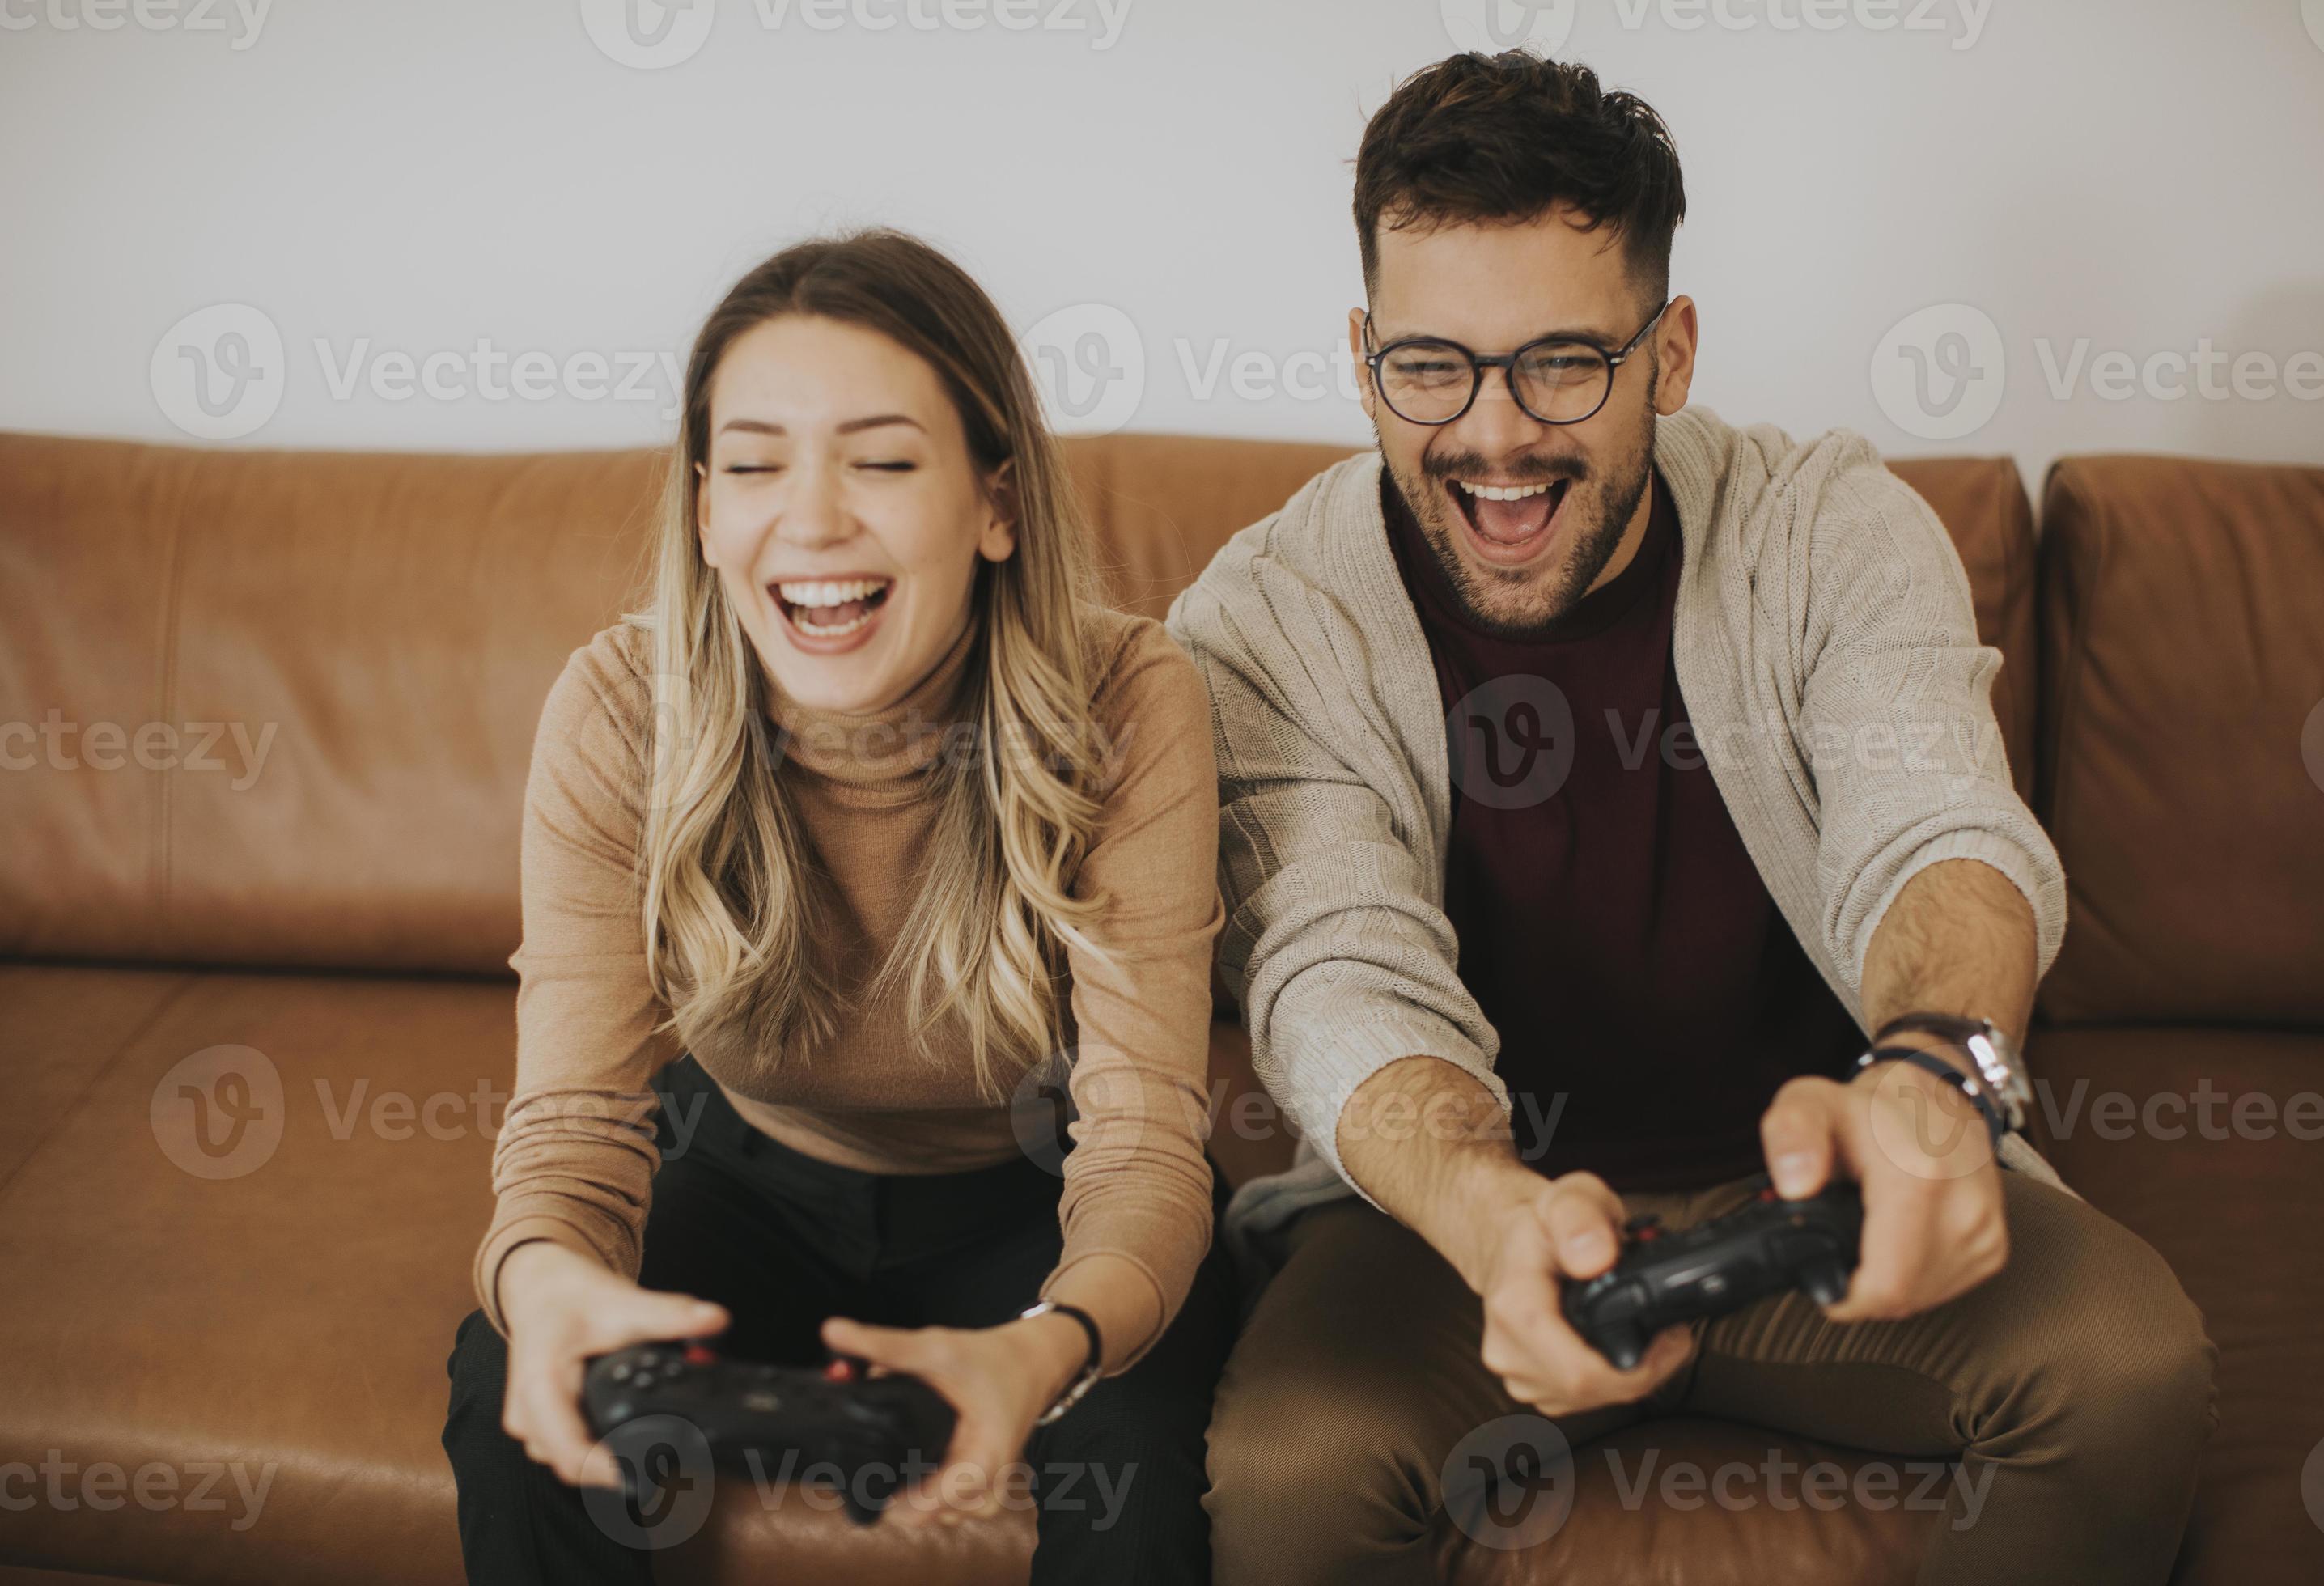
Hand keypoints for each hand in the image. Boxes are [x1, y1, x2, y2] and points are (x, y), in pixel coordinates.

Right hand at [495, 1241, 730, 1488]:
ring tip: (653, 1454)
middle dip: (616, 1471)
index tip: (645, 1479)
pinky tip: (626, 1444)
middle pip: (571, 1466)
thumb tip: (715, 1320)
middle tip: (666, 1468)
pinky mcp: (539, 1427)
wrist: (541, 1289)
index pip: (569, 1451)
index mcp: (540, 1386)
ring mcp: (529, 1424)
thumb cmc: (571, 1297)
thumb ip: (671, 1316)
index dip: (607, 1473)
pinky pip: (567, 1452)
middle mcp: (527, 1414)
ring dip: (605, 1463)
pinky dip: (596, 1451)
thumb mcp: (624, 1303)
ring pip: (568, 1463)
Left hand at [819, 1310, 1087, 1526]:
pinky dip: (934, 1494)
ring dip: (918, 1499)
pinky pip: (955, 1505)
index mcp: (984, 1459)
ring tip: (897, 1471)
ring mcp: (989, 1485)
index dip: (893, 1500)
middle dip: (901, 1497)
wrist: (1032, 1359)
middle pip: (935, 1516)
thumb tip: (832, 1331)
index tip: (868, 1481)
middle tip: (877, 1469)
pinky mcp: (985, 1481)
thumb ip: (883, 1344)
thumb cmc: (990, 1358)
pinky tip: (919, 1472)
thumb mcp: (936, 1347)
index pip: (930, 1507)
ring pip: (945, 1515)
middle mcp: (989, 1481)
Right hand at [1463, 1167, 1694, 1417]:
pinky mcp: (1529, 1386)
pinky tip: (1621, 1348)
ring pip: (1591, 1401)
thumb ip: (1581, 1219)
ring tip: (1648, 1336)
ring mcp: (1516, 1373)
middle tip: (1670, 1332)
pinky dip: (1611, 1380)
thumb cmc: (1542, 1222)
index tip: (1670, 1336)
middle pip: (1593, 1391)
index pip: (1581, 1374)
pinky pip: (1582, 1400)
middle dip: (1645, 1370)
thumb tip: (1595, 1259)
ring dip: (1630, 1377)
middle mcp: (1507, 1350)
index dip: (1640, 1368)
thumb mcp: (1570, 1197)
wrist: (1505, 1240)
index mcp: (1515, 1308)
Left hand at [1758, 1054, 2008, 1323]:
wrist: (1934, 1093)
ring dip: (1886, 1283)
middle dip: (1858, 1288)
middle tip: (1835, 1248)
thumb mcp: (1810, 1102)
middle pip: (1901, 1297)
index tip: (1817, 1273)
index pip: (1886, 1284)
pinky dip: (1913, 1277)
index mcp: (1920, 1178)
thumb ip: (1790, 1136)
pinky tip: (1894, 1243)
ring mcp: (1986, 1231)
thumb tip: (1796, 1187)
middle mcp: (1965, 1209)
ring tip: (1864, 1238)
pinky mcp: (1994, 1245)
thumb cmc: (1868, 1107)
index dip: (1842, 1295)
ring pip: (1922, 1298)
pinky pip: (1943, 1288)